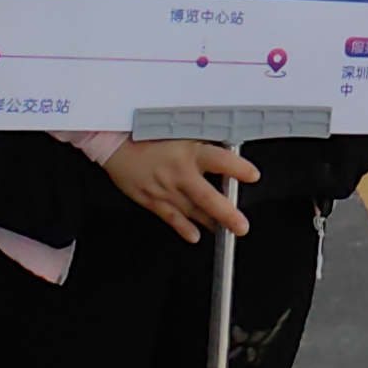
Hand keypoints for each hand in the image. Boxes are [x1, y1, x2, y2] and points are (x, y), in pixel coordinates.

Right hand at [105, 136, 257, 242]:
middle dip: (227, 214)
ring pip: (193, 211)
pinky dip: (184, 228)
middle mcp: (179, 173)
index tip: (253, 176)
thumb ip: (202, 143)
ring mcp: (165, 189)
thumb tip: (226, 150)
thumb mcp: (180, 131)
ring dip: (211, 222)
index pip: (220, 160)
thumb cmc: (147, 134)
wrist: (115, 143)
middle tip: (241, 227)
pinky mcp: (152, 200)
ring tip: (227, 230)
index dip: (238, 168)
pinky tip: (194, 236)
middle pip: (208, 198)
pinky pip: (171, 218)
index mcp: (189, 152)